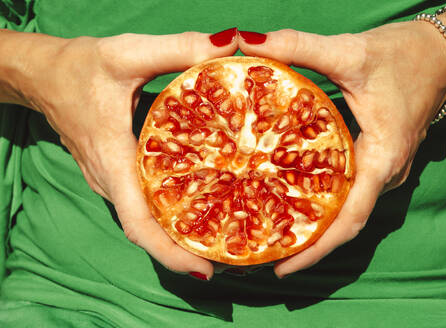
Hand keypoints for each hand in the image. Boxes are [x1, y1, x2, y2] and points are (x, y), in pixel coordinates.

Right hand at [10, 30, 237, 278]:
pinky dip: (165, 212)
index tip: (202, 271)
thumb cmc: (78, 67)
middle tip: (229, 255)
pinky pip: (139, 202)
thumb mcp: (127, 53)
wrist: (40, 74)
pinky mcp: (112, 174)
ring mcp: (109, 181)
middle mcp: (111, 181)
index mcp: (113, 161)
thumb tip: (230, 46)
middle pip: (146, 230)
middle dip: (182, 250)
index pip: (138, 222)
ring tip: (219, 238)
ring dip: (175, 235)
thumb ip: (178, 49)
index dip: (168, 252)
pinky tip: (195, 205)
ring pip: (143, 219)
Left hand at [238, 21, 445, 277]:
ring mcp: (380, 169)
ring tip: (271, 233)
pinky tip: (290, 197)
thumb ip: (298, 47)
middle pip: (343, 222)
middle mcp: (383, 173)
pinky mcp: (375, 159)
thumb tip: (247, 42)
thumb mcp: (350, 53)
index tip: (282, 267)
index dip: (317, 249)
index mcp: (382, 160)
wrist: (442, 53)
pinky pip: (347, 191)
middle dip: (307, 243)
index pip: (350, 219)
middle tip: (263, 251)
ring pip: (345, 208)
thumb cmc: (404, 56)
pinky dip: (321, 202)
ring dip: (313, 224)